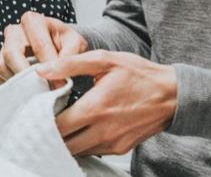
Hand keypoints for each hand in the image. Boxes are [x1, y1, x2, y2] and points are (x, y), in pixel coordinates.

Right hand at [0, 11, 87, 86]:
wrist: (59, 47)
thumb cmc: (66, 43)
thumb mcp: (75, 43)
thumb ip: (70, 55)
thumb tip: (58, 75)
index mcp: (33, 21)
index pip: (38, 45)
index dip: (49, 67)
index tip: (60, 85)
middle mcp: (14, 31)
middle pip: (10, 53)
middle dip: (26, 74)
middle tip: (41, 89)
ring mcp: (3, 46)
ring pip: (1, 66)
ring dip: (18, 82)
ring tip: (37, 90)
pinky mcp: (0, 62)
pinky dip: (10, 87)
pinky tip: (26, 90)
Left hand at [35, 50, 176, 155]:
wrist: (173, 95)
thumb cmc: (140, 74)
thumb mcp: (105, 59)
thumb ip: (70, 64)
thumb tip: (42, 70)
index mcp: (96, 108)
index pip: (57, 126)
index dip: (42, 120)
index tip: (37, 111)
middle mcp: (103, 131)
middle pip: (64, 144)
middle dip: (51, 133)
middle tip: (44, 119)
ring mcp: (113, 143)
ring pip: (77, 151)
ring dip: (67, 140)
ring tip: (63, 122)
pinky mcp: (121, 149)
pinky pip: (93, 151)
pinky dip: (83, 143)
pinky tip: (82, 127)